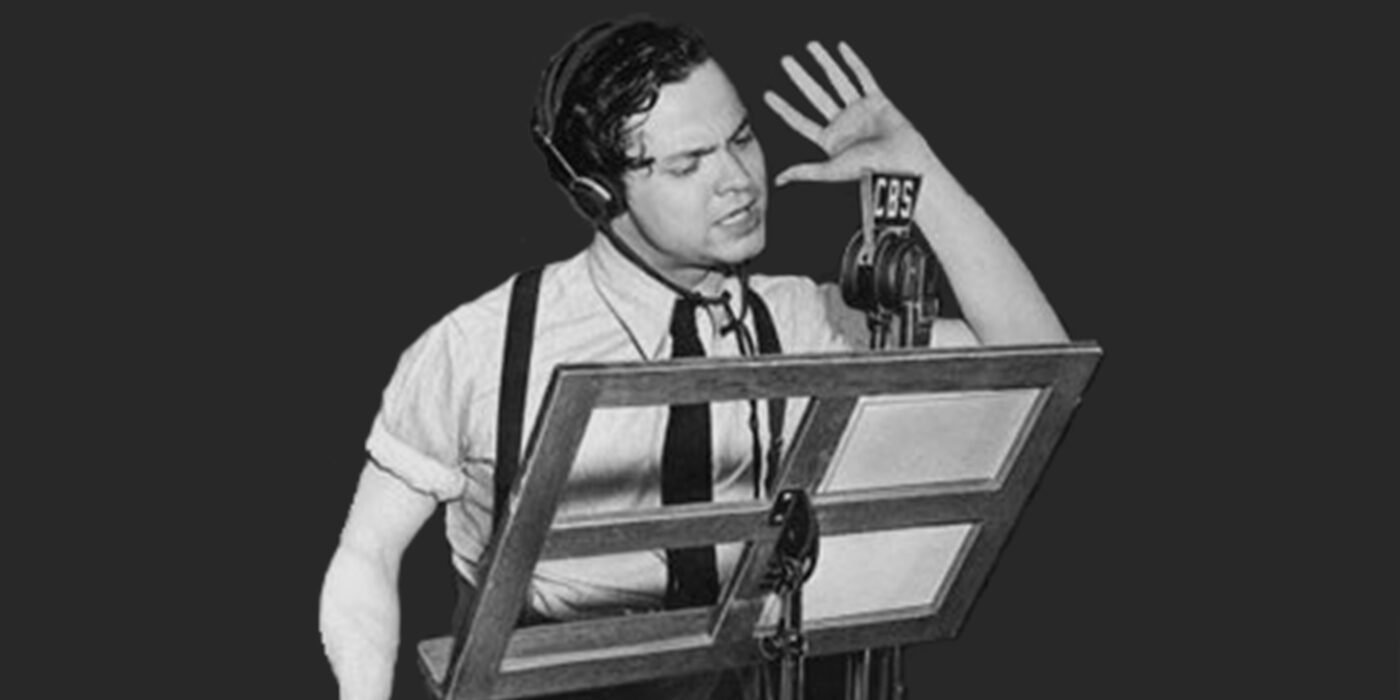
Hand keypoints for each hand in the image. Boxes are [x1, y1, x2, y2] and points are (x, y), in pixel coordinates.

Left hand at [764, 41, 936, 185]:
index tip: (768, 95)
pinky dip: (853, 62)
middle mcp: (843, 123)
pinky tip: (842, 48)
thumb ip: (805, 171)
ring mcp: (860, 110)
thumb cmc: (868, 170)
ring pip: (837, 81)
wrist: (901, 163)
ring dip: (824, 63)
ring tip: (811, 46)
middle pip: (815, 95)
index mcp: (830, 140)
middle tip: (785, 60)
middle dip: (800, 78)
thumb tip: (777, 181)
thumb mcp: (831, 170)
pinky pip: (863, 77)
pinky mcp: (878, 100)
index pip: (800, 121)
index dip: (784, 108)